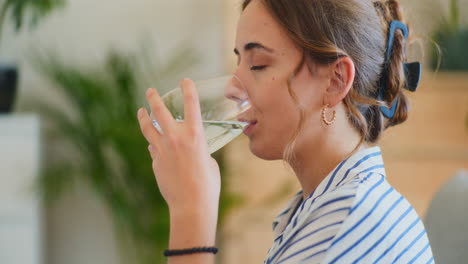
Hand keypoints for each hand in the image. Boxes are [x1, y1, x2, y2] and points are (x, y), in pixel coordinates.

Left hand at [137, 78, 220, 216]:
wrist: (191, 204)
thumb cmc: (208, 184)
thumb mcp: (209, 160)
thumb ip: (197, 150)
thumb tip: (188, 150)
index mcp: (195, 135)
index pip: (191, 104)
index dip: (188, 89)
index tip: (185, 80)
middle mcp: (176, 138)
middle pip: (160, 112)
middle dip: (153, 98)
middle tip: (149, 91)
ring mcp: (162, 150)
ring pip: (148, 128)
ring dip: (143, 117)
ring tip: (140, 111)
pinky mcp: (155, 162)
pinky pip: (153, 149)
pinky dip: (154, 145)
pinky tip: (155, 146)